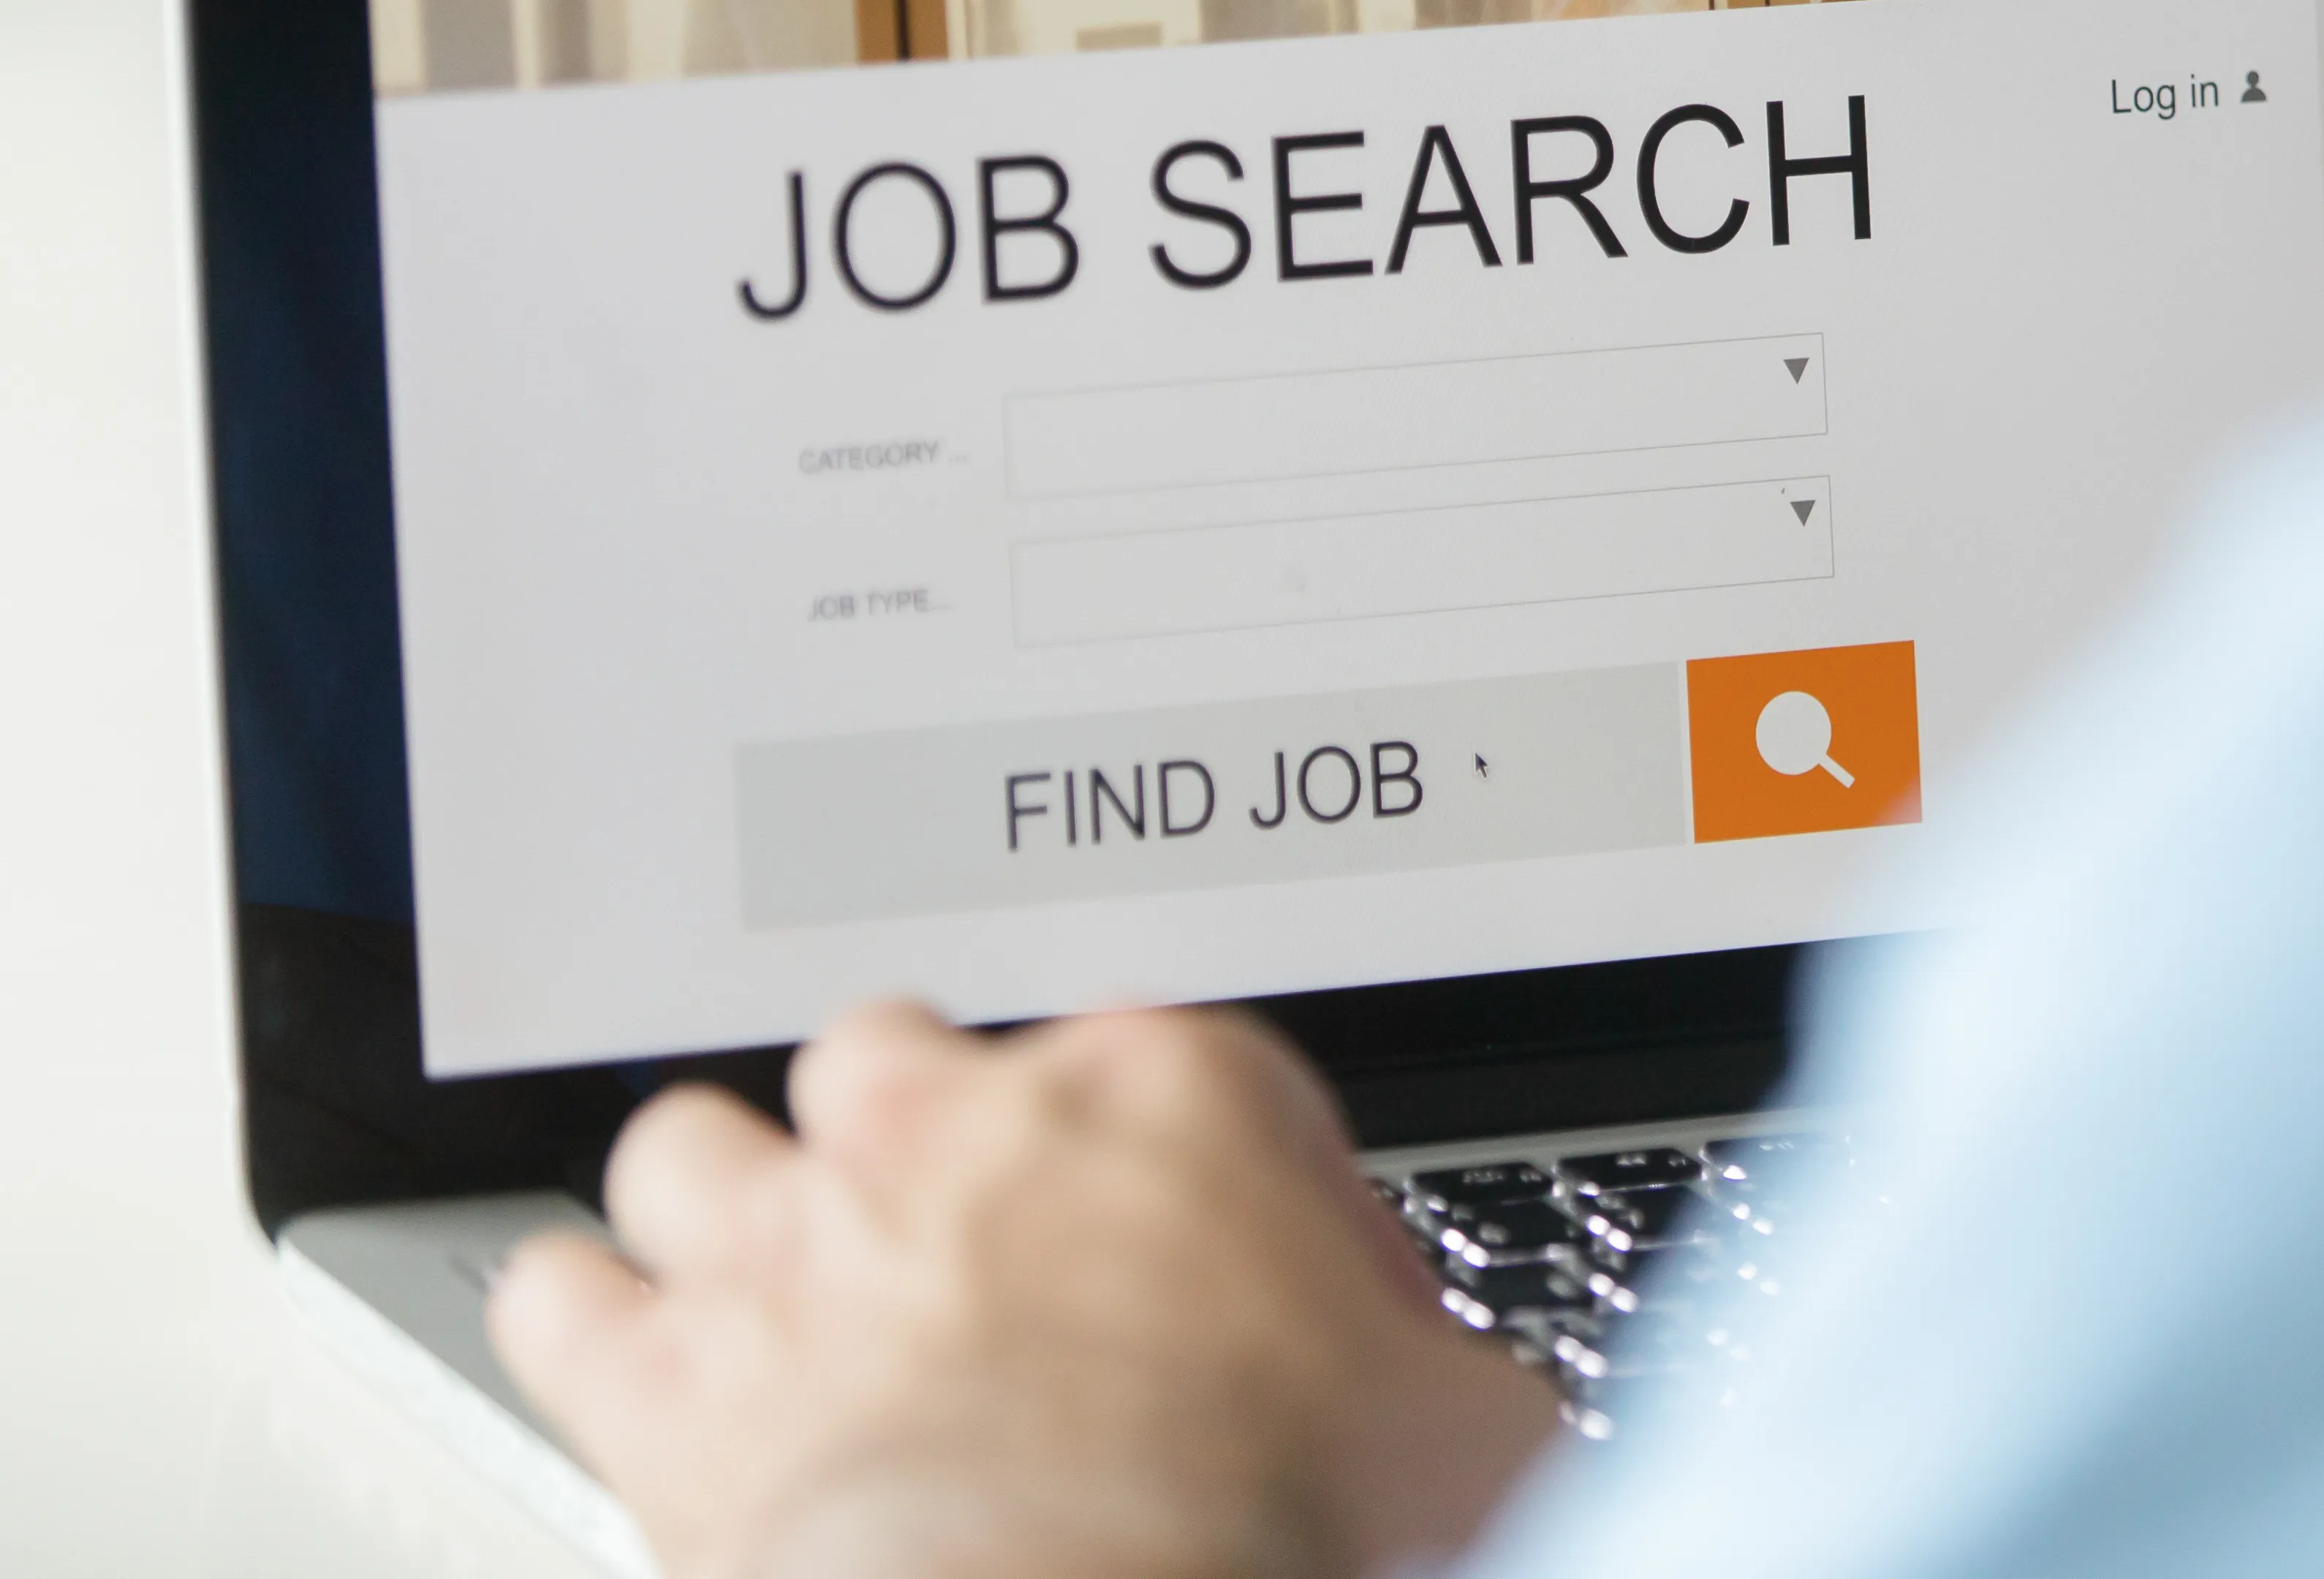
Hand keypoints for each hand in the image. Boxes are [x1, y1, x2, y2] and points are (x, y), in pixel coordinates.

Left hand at [488, 1001, 1559, 1578]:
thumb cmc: (1272, 1528)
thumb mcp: (1464, 1429)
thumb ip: (1456, 1380)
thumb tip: (1501, 1426)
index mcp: (1168, 1097)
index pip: (1176, 1068)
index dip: (1207, 1177)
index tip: (1224, 1275)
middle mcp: (964, 1128)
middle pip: (899, 1055)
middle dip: (918, 1138)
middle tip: (961, 1239)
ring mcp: (800, 1239)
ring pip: (700, 1139)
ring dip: (729, 1208)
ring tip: (771, 1281)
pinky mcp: (669, 1377)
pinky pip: (562, 1293)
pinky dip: (588, 1326)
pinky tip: (632, 1364)